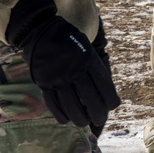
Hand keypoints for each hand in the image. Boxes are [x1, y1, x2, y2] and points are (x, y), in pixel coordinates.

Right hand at [7, 0, 120, 127]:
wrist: (40, 29)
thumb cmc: (68, 39)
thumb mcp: (85, 47)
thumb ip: (92, 66)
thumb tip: (103, 89)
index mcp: (87, 59)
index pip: (103, 84)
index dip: (110, 98)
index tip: (113, 106)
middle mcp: (74, 69)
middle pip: (89, 97)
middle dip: (97, 112)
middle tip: (100, 119)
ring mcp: (58, 77)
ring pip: (71, 104)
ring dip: (79, 117)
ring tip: (84, 123)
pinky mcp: (44, 82)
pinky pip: (53, 103)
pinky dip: (60, 114)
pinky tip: (66, 119)